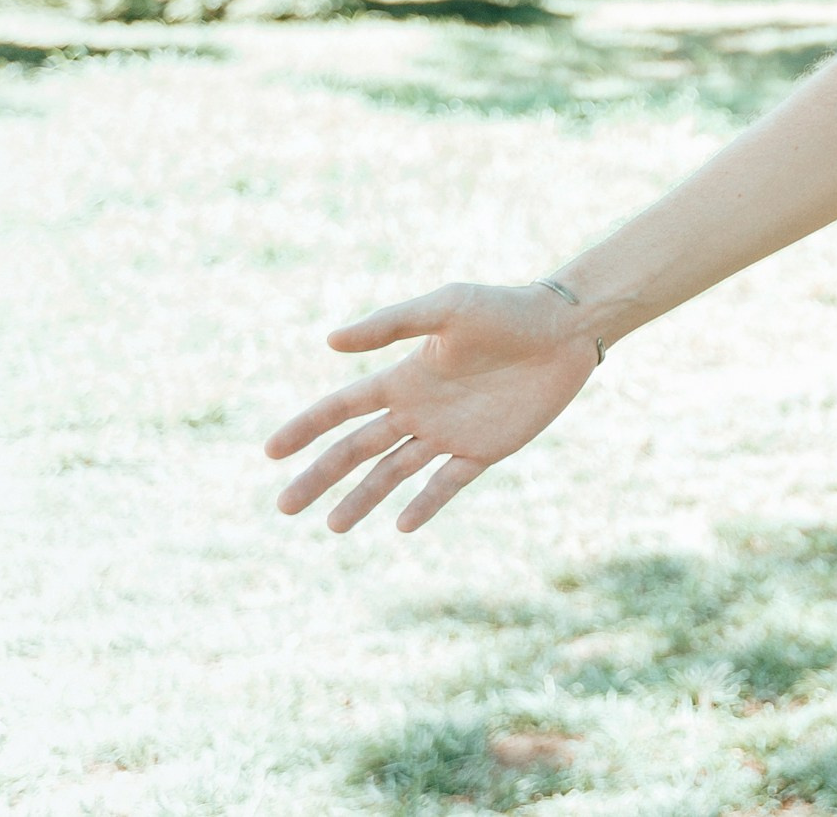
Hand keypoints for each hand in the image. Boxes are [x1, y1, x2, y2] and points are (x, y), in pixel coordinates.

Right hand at [263, 282, 599, 532]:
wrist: (566, 328)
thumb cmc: (506, 310)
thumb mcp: (446, 308)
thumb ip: (390, 323)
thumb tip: (329, 342)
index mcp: (404, 377)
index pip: (342, 409)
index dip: (306, 428)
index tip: (270, 451)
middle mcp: (420, 409)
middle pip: (358, 449)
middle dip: (320, 477)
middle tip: (285, 507)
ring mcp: (451, 432)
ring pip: (395, 473)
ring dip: (363, 499)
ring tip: (333, 527)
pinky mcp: (487, 448)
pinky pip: (448, 482)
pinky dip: (425, 503)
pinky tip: (401, 524)